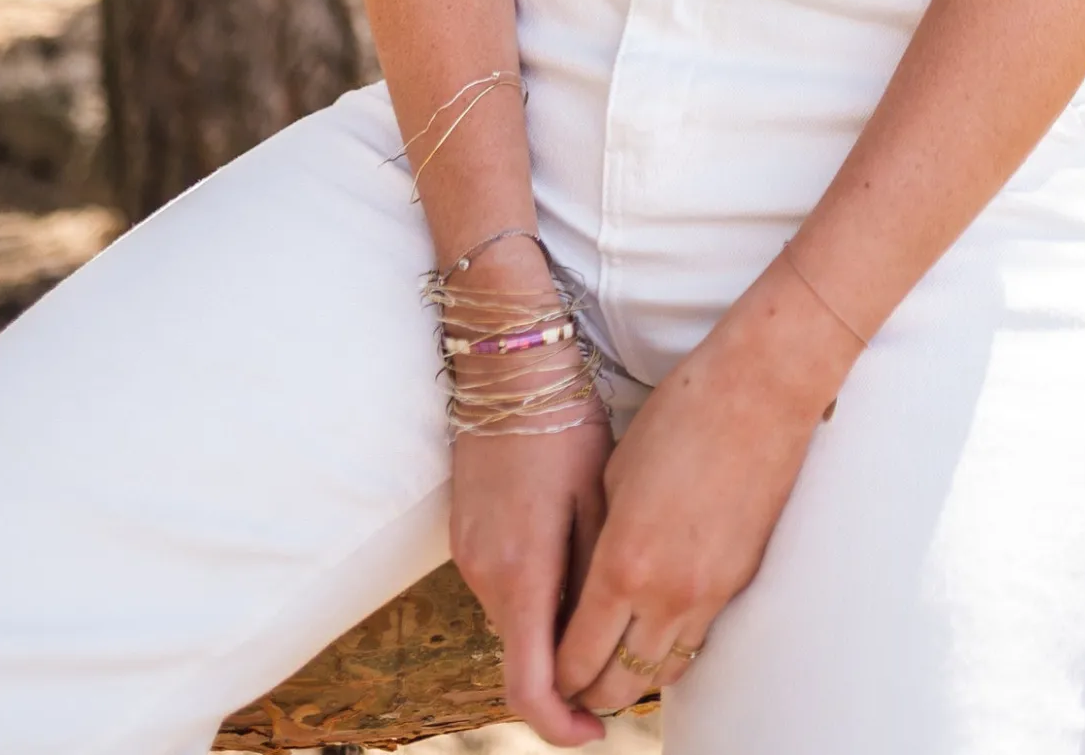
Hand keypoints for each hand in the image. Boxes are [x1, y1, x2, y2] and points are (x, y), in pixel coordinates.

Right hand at [449, 381, 613, 745]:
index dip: (562, 724)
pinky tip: (571, 564)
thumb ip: (598, 578)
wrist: (507, 366)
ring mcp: (469, 556)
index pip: (529, 686)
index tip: (598, 730)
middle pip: (523, 658)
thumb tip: (610, 639)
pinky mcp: (466, 537)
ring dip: (552, 632)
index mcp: (522, 572)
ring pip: (514, 624)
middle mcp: (485, 574)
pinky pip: (504, 591)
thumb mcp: (600, 501)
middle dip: (567, 675)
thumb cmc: (565, 425)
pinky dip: (536, 599)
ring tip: (603, 602)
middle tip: (619, 660)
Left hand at [552, 259, 859, 713]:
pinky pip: (696, 641)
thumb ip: (597, 542)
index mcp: (624, 565)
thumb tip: (587, 588)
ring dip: (631, 677)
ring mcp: (710, 594)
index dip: (555, 676)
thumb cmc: (680, 416)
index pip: (578, 657)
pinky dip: (667, 648)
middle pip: (619, 685)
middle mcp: (668, 595)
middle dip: (589, 691)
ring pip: (661, 674)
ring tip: (609, 664)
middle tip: (572, 682)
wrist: (759, 391)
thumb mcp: (614, 477)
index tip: (544, 672)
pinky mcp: (740, 582)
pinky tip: (652, 629)